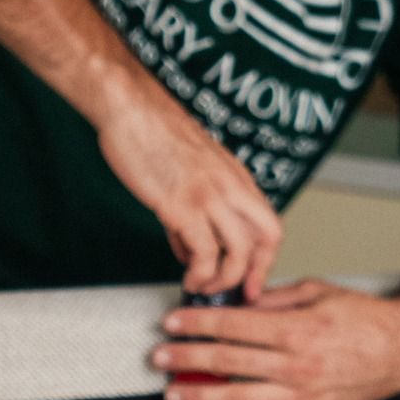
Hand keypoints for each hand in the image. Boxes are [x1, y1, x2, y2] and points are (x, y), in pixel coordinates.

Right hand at [98, 82, 281, 299]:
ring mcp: (210, 196)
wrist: (130, 107)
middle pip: (267, 239)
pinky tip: (187, 276)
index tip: (252, 281)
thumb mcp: (190, 170)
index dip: (264, 259)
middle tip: (236, 292)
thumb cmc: (152, 132)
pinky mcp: (183, 205)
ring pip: (239, 252)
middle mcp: (231, 186)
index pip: (269, 224)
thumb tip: (188, 246)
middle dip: (255, 273)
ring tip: (203, 287)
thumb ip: (196, 208)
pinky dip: (199, 274)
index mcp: (236, 177)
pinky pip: (205, 253)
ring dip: (223, 280)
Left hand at [152, 279, 399, 399]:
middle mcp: (295, 365)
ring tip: (173, 392)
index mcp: (296, 329)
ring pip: (238, 399)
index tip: (172, 322)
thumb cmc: (362, 318)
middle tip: (159, 357)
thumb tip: (234, 304)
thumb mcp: (317, 291)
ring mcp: (300, 396)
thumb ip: (272, 299)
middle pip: (227, 362)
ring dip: (200, 397)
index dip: (196, 324)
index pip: (232, 326)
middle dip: (186, 358)